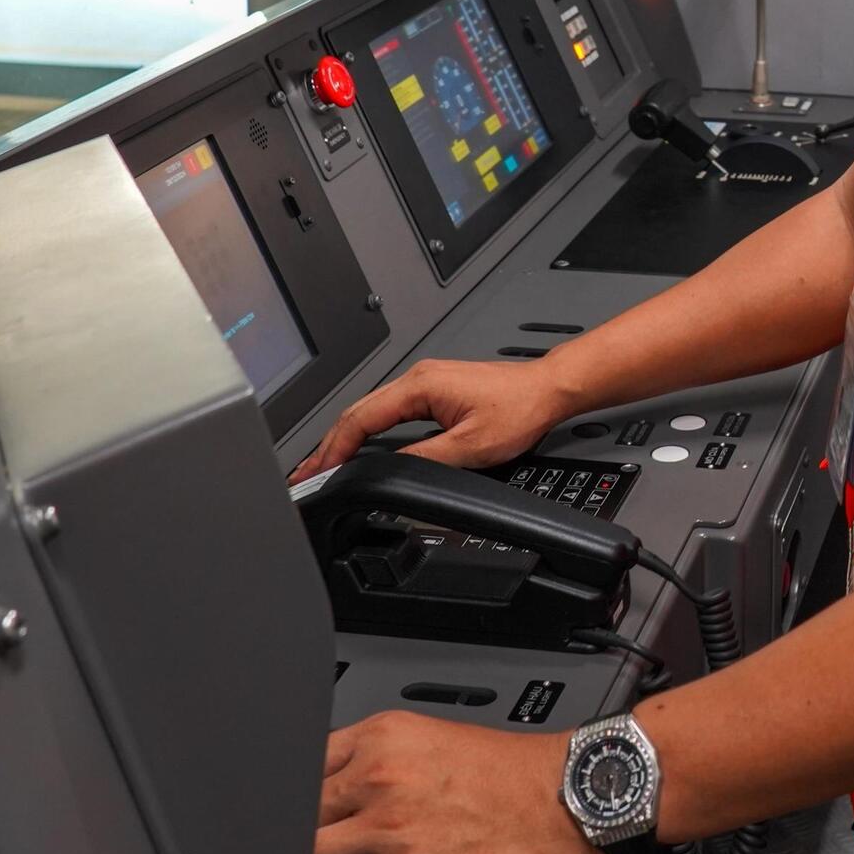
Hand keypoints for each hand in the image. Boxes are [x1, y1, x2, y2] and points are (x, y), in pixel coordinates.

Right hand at [290, 357, 573, 481]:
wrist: (548, 390)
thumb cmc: (519, 409)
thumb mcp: (469, 446)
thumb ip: (424, 460)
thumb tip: (388, 472)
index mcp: (420, 386)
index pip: (361, 418)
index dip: (334, 449)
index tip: (316, 474)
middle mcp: (419, 378)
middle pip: (358, 412)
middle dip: (328, 445)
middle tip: (305, 475)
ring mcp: (426, 382)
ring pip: (372, 411)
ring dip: (346, 438)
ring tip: (324, 465)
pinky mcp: (434, 390)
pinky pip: (388, 411)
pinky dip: (367, 430)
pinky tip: (360, 447)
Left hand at [311, 711, 602, 853]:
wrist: (557, 799)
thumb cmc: (506, 772)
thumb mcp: (432, 739)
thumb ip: (377, 757)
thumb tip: (331, 786)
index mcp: (384, 733)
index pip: (305, 763)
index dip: (300, 792)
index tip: (306, 809)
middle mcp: (379, 772)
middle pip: (300, 814)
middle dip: (310, 833)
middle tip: (332, 840)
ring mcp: (387, 823)